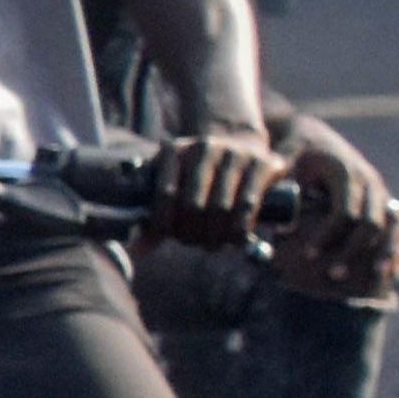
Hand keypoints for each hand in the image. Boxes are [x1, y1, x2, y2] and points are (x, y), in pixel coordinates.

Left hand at [155, 122, 293, 254]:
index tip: (169, 235)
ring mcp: (236, 153)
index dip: (164, 221)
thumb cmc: (197, 175)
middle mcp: (204, 147)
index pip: (164, 193)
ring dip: (215, 235)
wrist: (239, 145)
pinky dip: (240, 227)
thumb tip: (135, 252)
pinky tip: (236, 238)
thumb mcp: (172, 186)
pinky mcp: (263, 163)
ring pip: (221, 207)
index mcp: (174, 150)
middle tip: (193, 243)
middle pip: (193, 204)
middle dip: (191, 232)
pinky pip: (248, 204)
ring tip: (213, 244)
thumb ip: (153, 216)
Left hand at [273, 116, 398, 299]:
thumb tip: (278, 223)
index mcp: (344, 172)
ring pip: (392, 224)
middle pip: (371, 222)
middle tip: (332, 275)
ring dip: (383, 251)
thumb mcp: (282, 163)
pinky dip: (396, 244)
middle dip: (353, 250)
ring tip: (373, 277)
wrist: (310, 137)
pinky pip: (398, 223)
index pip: (344, 212)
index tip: (308, 254)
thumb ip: (279, 188)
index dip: (327, 236)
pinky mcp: (382, 198)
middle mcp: (369, 181)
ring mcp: (379, 190)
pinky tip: (386, 268)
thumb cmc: (290, 153)